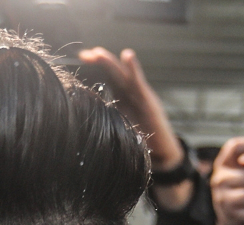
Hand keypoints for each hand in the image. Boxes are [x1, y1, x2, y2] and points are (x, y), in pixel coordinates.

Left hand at [77, 47, 183, 172]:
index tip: (80, 62)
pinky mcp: (149, 100)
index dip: (93, 71)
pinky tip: (128, 55)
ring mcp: (140, 95)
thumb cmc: (141, 142)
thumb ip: (107, 119)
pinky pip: (139, 82)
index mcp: (122, 98)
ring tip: (98, 53)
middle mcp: (130, 93)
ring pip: (123, 74)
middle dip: (99, 62)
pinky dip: (133, 68)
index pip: (106, 79)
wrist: (163, 152)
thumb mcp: (119, 128)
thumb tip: (83, 117)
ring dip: (110, 63)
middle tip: (86, 54)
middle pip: (113, 73)